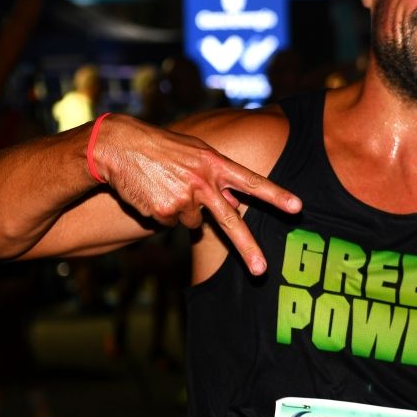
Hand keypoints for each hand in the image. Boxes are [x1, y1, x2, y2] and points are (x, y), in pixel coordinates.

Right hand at [95, 115, 300, 273]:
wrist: (119, 146)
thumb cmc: (161, 147)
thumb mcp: (195, 153)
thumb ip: (218, 176)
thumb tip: (238, 202)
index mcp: (215, 164)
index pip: (251, 182)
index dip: (276, 195)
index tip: (297, 207)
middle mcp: (203, 182)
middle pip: (230, 221)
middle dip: (247, 248)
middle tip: (261, 270)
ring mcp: (184, 199)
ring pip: (194, 222)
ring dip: (183, 211)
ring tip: (166, 187)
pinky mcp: (165, 211)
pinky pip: (172, 223)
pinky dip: (165, 213)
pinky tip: (154, 193)